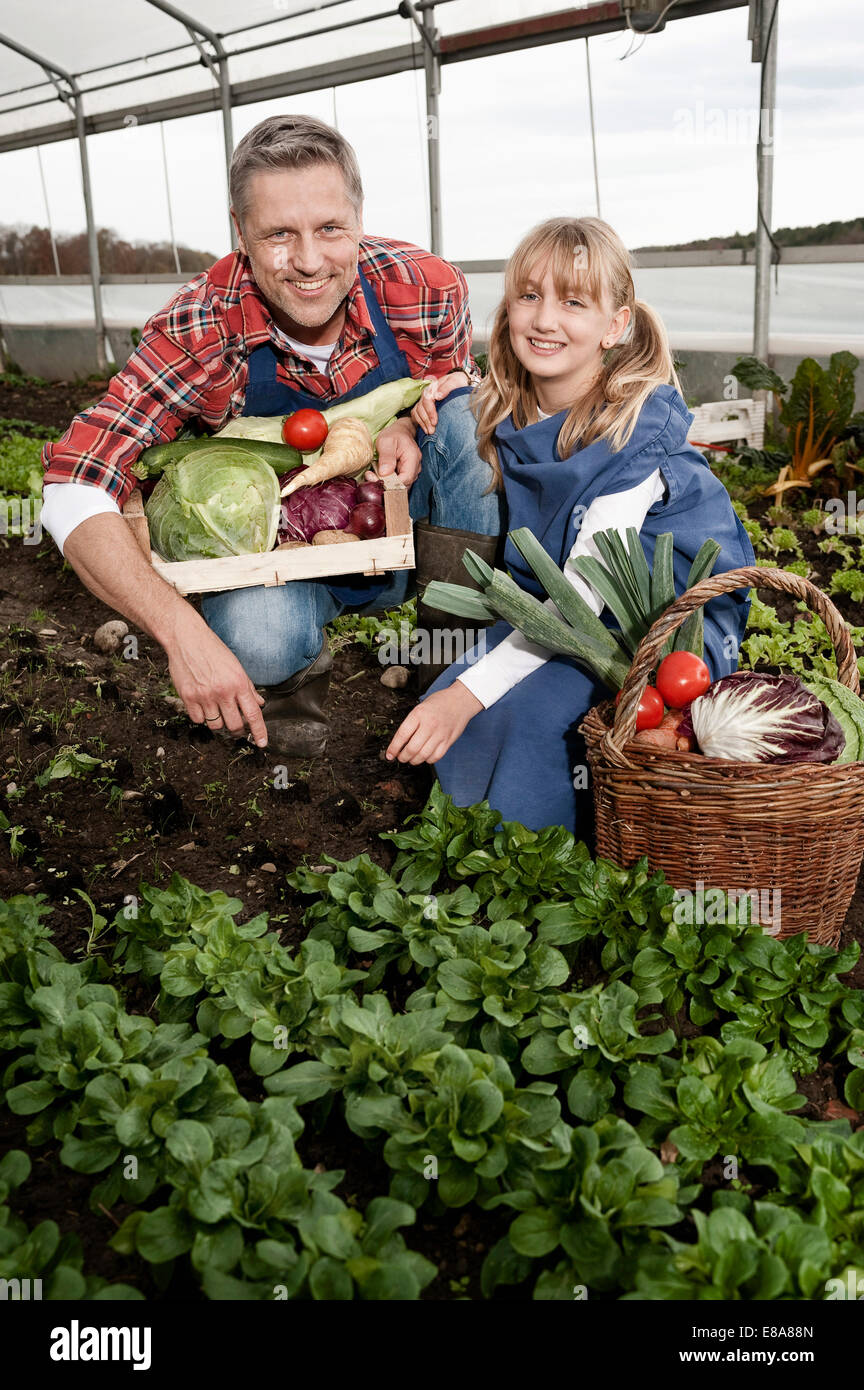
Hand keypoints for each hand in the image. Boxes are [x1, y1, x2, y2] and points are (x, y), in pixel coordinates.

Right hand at [166, 613, 267, 746]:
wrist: (186, 638)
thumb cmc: (213, 650)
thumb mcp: (236, 666)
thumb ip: (248, 687)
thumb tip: (259, 704)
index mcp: (239, 683)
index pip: (253, 714)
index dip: (260, 731)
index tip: (262, 743)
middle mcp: (223, 692)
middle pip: (234, 726)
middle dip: (237, 729)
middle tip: (236, 725)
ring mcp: (204, 696)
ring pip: (216, 725)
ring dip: (218, 722)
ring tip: (216, 708)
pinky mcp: (188, 697)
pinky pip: (198, 720)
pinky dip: (202, 717)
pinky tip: (203, 704)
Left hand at [372, 418, 421, 487]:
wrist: (400, 432)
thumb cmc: (394, 434)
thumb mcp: (386, 441)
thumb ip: (386, 457)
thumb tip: (384, 473)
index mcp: (413, 458)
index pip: (405, 479)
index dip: (390, 483)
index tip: (375, 478)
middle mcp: (416, 467)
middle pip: (403, 485)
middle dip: (386, 484)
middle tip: (370, 476)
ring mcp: (412, 472)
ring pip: (399, 485)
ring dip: (385, 483)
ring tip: (372, 474)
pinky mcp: (406, 474)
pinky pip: (397, 482)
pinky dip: (387, 481)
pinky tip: (378, 474)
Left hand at [385, 681, 482, 764]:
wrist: (460, 701)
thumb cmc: (439, 702)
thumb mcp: (420, 707)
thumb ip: (411, 723)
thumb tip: (400, 742)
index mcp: (419, 714)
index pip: (402, 735)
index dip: (393, 748)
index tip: (389, 755)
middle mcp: (429, 725)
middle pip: (412, 748)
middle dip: (403, 757)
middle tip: (400, 757)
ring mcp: (440, 734)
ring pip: (423, 755)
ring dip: (414, 760)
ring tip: (411, 759)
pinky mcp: (448, 741)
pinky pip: (435, 757)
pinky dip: (427, 760)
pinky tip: (424, 756)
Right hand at [411, 371, 470, 433]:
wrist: (458, 383)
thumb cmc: (458, 382)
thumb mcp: (456, 381)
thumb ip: (447, 387)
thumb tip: (437, 396)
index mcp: (433, 387)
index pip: (427, 399)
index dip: (430, 411)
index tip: (435, 422)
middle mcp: (426, 394)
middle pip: (420, 407)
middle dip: (426, 420)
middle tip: (432, 431)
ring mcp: (423, 400)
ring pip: (417, 411)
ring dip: (422, 423)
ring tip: (430, 432)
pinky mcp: (423, 406)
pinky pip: (416, 414)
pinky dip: (420, 422)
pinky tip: (426, 429)